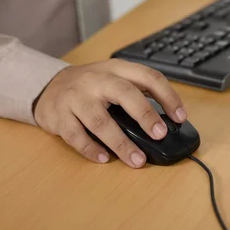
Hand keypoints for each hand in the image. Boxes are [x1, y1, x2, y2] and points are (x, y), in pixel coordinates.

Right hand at [33, 59, 186, 167]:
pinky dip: (91, 149)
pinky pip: (76, 136)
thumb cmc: (91, 86)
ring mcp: (76, 97)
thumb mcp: (115, 79)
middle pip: (125, 93)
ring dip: (121, 143)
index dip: (167, 96)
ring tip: (137, 160)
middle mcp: (97, 80)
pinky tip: (104, 158)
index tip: (180, 116)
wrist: (49, 86)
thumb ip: (138, 93)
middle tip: (160, 134)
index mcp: (117, 69)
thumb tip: (168, 118)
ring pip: (100, 121)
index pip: (148, 77)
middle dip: (145, 115)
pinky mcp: (59, 115)